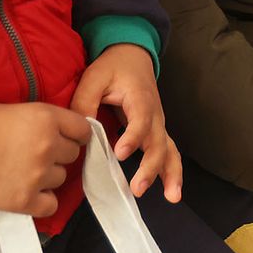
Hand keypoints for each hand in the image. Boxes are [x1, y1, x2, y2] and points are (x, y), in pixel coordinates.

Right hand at [0, 101, 91, 215]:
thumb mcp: (18, 110)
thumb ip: (44, 121)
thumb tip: (63, 133)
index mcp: (47, 118)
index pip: (82, 130)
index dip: (74, 135)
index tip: (65, 138)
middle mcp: (48, 146)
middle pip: (71, 155)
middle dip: (57, 154)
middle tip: (32, 154)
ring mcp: (38, 175)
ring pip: (60, 178)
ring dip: (46, 176)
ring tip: (22, 171)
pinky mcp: (25, 200)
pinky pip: (51, 205)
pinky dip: (42, 200)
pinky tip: (27, 192)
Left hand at [70, 43, 180, 202]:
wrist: (132, 56)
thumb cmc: (112, 67)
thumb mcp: (94, 77)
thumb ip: (85, 102)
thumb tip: (80, 132)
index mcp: (140, 97)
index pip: (141, 120)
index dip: (133, 137)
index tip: (119, 153)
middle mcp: (155, 113)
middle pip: (158, 141)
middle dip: (150, 166)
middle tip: (137, 187)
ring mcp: (158, 124)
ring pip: (169, 150)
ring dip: (170, 173)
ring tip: (171, 196)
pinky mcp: (156, 132)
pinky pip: (168, 153)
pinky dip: (172, 172)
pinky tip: (172, 192)